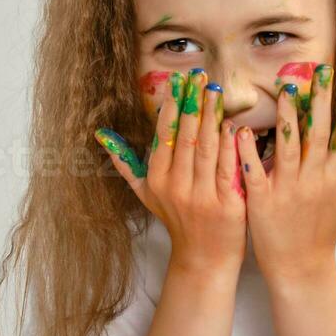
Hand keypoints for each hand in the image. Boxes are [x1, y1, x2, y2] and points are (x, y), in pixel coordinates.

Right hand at [95, 69, 246, 272]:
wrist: (203, 258)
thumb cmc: (176, 220)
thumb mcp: (146, 194)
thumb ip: (126, 163)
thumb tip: (101, 135)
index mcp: (157, 180)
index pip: (165, 135)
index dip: (173, 107)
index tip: (179, 82)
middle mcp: (176, 187)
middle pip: (186, 136)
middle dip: (193, 102)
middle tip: (200, 76)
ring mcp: (202, 196)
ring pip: (207, 147)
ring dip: (212, 115)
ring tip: (216, 91)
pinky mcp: (227, 205)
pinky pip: (228, 167)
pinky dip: (231, 144)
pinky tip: (233, 123)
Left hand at [237, 63, 335, 279]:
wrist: (299, 267)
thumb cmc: (326, 232)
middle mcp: (315, 178)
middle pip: (319, 131)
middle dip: (321, 99)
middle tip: (321, 68)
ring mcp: (288, 188)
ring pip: (288, 146)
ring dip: (287, 117)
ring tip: (285, 87)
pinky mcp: (262, 199)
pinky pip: (255, 170)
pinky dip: (248, 151)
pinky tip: (243, 129)